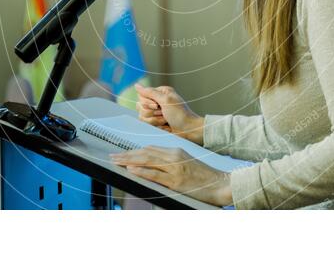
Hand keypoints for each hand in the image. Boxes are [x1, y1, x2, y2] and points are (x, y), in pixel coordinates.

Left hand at [110, 146, 231, 206]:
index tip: (122, 153)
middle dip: (127, 154)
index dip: (134, 151)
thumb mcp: (187, 163)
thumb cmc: (204, 176)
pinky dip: (141, 170)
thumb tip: (154, 164)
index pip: (150, 149)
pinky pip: (154, 174)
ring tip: (116, 161)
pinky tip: (131, 169)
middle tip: (113, 156)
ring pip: (147, 161)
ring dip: (129, 161)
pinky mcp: (175, 180)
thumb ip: (171, 162)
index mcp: (176, 151)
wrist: (220, 184)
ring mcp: (174, 168)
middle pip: (145, 153)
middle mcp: (173, 157)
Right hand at [135, 83, 203, 143]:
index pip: (142, 95)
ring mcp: (155, 112)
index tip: (157, 105)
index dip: (147, 102)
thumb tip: (137, 85)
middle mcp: (156, 101)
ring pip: (142, 116)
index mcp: (160, 92)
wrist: (187, 129)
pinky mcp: (155, 121)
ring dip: (155, 120)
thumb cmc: (180, 114)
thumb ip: (150, 92)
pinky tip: (164, 125)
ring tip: (165, 120)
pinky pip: (146, 124)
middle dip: (152, 112)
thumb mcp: (166, 100)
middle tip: (163, 113)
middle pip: (140, 106)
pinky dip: (156, 125)